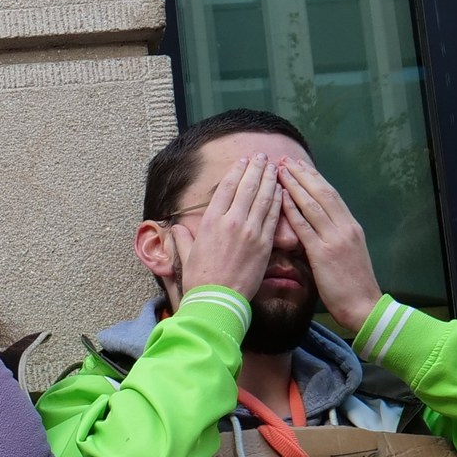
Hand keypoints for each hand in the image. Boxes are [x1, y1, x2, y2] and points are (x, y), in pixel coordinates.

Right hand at [173, 154, 278, 304]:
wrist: (217, 300)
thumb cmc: (200, 279)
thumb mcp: (187, 254)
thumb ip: (182, 237)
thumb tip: (175, 227)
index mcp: (211, 221)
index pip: (227, 187)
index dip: (237, 170)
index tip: (244, 160)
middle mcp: (231, 221)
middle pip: (247, 186)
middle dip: (256, 168)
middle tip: (263, 156)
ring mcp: (250, 231)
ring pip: (263, 197)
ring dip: (269, 179)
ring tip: (274, 167)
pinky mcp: (264, 244)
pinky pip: (273, 216)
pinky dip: (278, 200)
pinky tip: (281, 190)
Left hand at [276, 159, 382, 335]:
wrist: (364, 305)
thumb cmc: (353, 284)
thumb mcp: (347, 253)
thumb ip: (332, 236)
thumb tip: (314, 225)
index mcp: (351, 225)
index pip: (331, 194)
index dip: (314, 178)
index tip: (300, 165)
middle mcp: (345, 227)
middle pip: (322, 192)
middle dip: (303, 174)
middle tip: (286, 160)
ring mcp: (335, 238)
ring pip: (313, 204)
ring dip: (295, 185)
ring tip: (280, 171)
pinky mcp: (324, 253)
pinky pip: (306, 227)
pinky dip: (293, 210)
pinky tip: (282, 198)